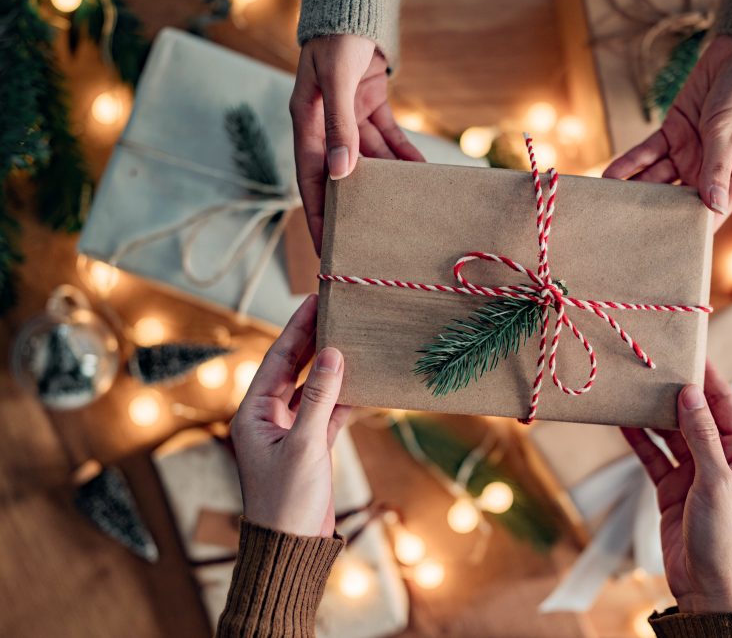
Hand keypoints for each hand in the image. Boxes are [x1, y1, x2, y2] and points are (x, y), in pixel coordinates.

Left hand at [230, 295, 349, 536]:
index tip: (315, 300)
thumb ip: (319, 397)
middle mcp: (268, 417)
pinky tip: (361, 379)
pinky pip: (328, 411)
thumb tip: (331, 353)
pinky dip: (344, 396)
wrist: (290, 548)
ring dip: (330, 365)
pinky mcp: (311, 446)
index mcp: (253, 413)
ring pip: (312, 387)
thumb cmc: (286, 500)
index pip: (277, 359)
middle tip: (334, 308)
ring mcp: (290, 431)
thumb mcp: (304, 444)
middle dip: (312, 339)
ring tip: (350, 335)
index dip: (297, 328)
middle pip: (292, 368)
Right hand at [290, 34, 424, 253]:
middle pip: (342, 177)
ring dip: (388, 181)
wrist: (355, 7)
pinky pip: (389, 139)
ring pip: (370, 160)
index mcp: (306, 124)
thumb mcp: (336, 81)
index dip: (318, 215)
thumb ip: (338, 126)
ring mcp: (349, 118)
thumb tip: (340, 172)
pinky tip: (420, 174)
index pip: (310, 181)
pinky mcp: (371, 107)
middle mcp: (325, 127)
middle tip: (371, 239)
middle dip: (356, 207)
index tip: (327, 247)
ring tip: (405, 208)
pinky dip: (403, 155)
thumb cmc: (337, 39)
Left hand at [604, 36, 731, 225]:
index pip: (708, 215)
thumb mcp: (730, 132)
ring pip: (656, 178)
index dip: (687, 232)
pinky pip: (647, 153)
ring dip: (634, 188)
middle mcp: (709, 171)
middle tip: (624, 230)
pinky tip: (610, 175)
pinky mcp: (673, 132)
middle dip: (652, 213)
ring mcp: (689, 152)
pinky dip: (629, 163)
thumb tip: (714, 207)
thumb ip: (717, 167)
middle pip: (676, 200)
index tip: (663, 250)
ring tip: (609, 204)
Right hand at [621, 362, 731, 613]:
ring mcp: (694, 472)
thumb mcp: (715, 481)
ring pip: (671, 432)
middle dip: (675, 390)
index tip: (688, 349)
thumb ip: (701, 436)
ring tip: (634, 387)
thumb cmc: (724, 537)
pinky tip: (622, 422)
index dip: (706, 376)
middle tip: (652, 362)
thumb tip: (691, 393)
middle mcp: (720, 457)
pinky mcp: (671, 488)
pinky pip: (653, 455)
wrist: (707, 590)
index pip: (723, 403)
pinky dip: (639, 439)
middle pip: (695, 414)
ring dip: (654, 413)